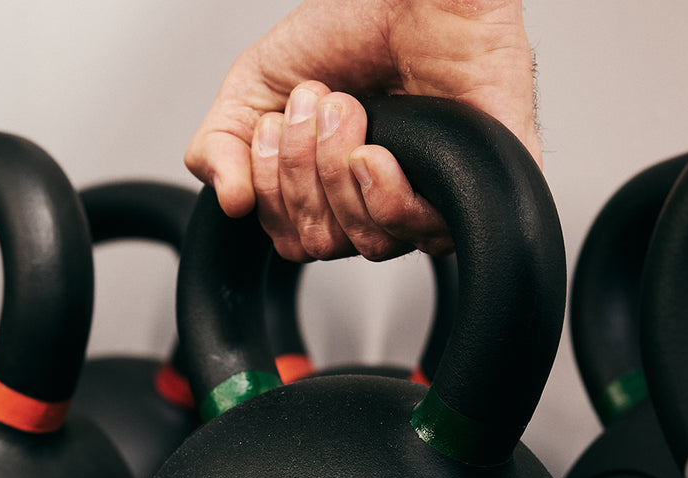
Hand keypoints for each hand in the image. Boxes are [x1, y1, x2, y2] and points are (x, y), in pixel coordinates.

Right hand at [185, 0, 539, 260]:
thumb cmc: (351, 23)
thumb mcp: (254, 84)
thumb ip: (218, 146)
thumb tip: (229, 202)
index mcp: (330, 186)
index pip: (291, 237)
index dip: (271, 191)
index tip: (273, 124)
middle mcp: (376, 197)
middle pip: (321, 242)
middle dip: (301, 172)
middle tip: (316, 106)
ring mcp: (424, 196)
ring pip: (366, 242)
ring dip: (337, 173)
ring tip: (346, 110)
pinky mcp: (469, 187)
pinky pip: (423, 236)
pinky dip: (384, 197)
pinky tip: (374, 154)